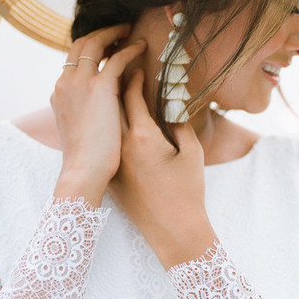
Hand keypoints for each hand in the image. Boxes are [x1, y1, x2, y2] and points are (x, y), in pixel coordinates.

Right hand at [52, 24, 146, 205]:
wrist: (84, 172)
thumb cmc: (86, 161)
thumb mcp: (78, 132)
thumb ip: (83, 115)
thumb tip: (97, 113)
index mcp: (59, 93)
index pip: (71, 60)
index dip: (89, 49)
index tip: (106, 46)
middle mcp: (65, 83)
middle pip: (79, 44)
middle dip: (100, 33)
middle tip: (119, 30)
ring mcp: (80, 83)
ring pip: (94, 43)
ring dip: (113, 33)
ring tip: (130, 31)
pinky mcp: (100, 87)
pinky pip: (117, 58)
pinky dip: (129, 49)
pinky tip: (142, 47)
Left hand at [109, 68, 216, 268]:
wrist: (173, 232)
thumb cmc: (187, 192)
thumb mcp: (192, 153)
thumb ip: (181, 126)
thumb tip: (171, 109)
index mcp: (142, 137)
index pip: (131, 96)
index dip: (134, 78)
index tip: (138, 66)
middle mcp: (122, 147)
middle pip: (111, 106)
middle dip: (114, 86)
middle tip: (120, 70)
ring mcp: (114, 163)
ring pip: (106, 126)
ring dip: (109, 108)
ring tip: (114, 93)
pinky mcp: (113, 178)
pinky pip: (108, 146)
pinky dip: (110, 131)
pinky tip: (116, 127)